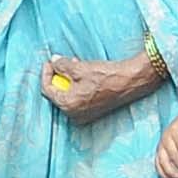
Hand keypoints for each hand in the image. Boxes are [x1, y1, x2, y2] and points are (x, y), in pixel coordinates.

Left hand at [42, 51, 161, 125]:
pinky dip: (78, 87)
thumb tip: (53, 62)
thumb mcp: (79, 68)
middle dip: (58, 76)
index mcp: (68, 105)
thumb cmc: (106, 76)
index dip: (46, 73)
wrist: (131, 81)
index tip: (49, 62)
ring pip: (68, 95)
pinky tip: (83, 74)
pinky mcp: (94, 112)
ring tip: (74, 64)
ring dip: (69, 80)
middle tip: (61, 62)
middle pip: (57, 93)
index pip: (47, 89)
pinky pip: (78, 99)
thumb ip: (61, 65)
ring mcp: (84, 115)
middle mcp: (74, 115)